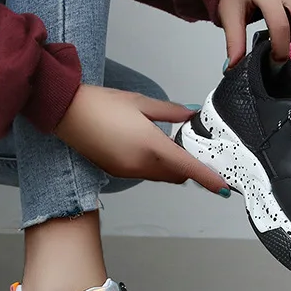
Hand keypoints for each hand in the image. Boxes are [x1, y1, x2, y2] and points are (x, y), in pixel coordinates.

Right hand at [56, 84, 228, 192]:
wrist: (66, 113)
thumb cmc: (100, 104)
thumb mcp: (141, 102)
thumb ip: (171, 112)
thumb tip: (190, 116)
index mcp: (150, 146)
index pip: (188, 168)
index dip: (208, 179)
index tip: (224, 187)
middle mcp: (140, 165)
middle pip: (177, 176)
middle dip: (191, 170)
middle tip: (201, 154)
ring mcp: (128, 171)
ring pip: (162, 177)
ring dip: (173, 169)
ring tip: (178, 148)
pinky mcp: (117, 171)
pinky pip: (146, 174)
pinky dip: (156, 167)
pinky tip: (153, 148)